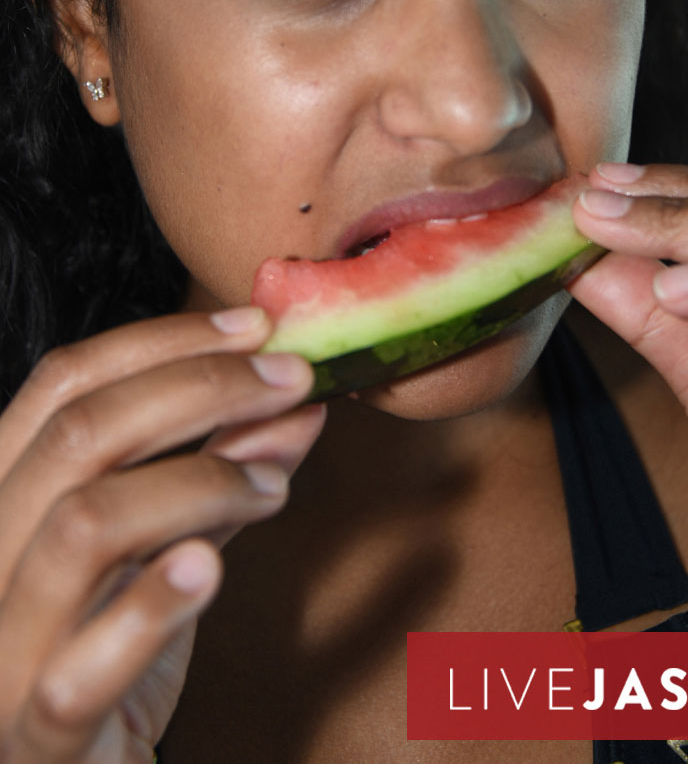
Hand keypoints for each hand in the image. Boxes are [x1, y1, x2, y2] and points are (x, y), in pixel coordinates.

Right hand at [0, 309, 325, 761]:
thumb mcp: (163, 545)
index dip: (164, 340)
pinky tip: (207, 567)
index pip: (62, 382)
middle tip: (292, 382)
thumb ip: (217, 475)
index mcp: (2, 495)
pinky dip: (147, 608)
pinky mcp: (35, 735)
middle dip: (200, 387)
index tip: (255, 327)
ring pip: (84, 523)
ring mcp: (0, 648)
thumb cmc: (109, 651)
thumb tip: (295, 402)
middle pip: (80, 434)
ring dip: (199, 482)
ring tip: (272, 484)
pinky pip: (79, 667)